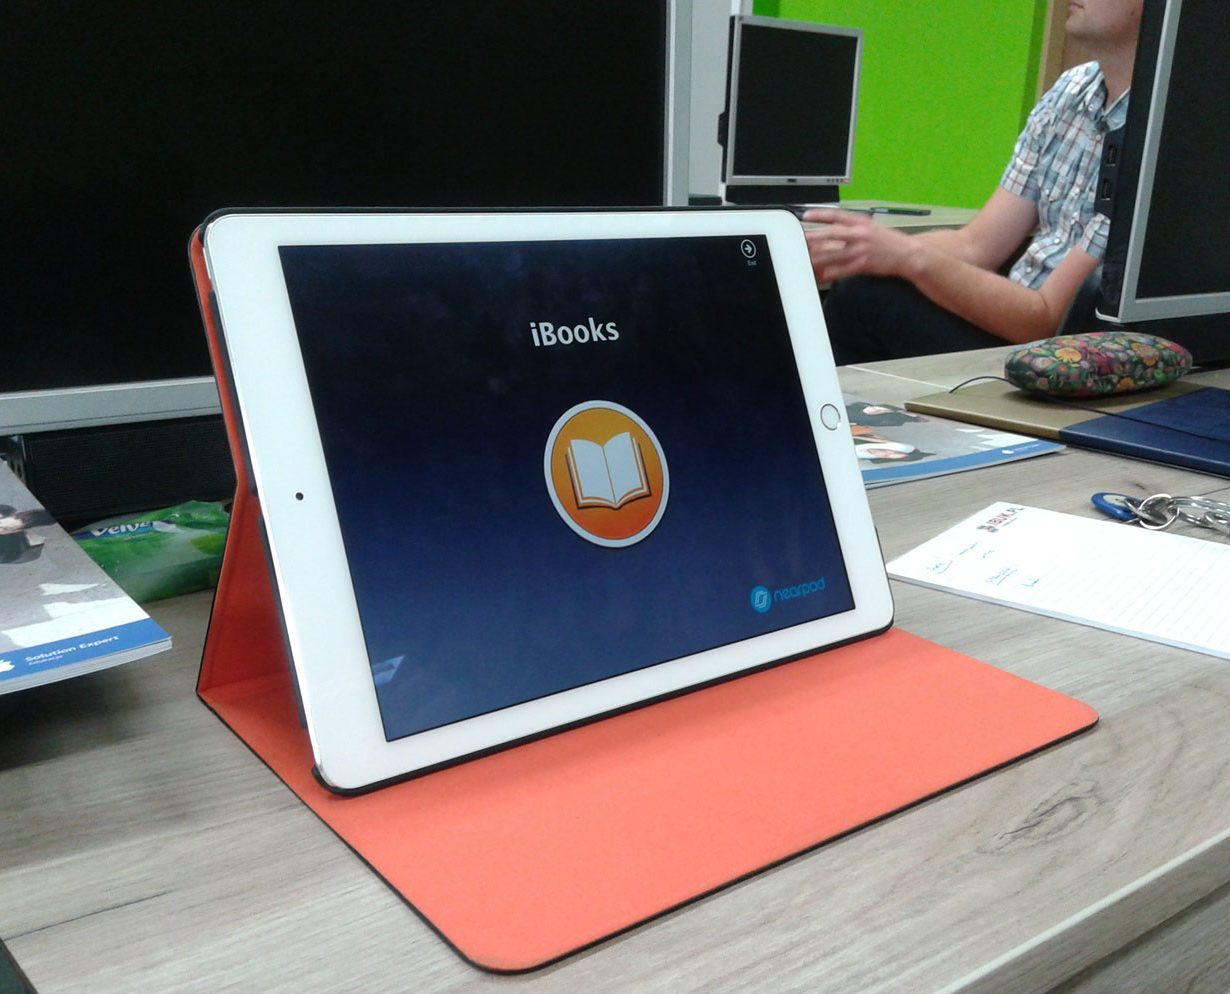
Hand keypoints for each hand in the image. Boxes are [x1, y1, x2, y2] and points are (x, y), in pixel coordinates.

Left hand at [801, 208, 917, 283]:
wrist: (908, 254)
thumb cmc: (888, 242)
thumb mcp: (871, 228)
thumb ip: (852, 229)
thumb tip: (831, 232)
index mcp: (861, 222)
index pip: (837, 215)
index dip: (820, 214)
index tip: (806, 215)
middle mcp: (860, 234)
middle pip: (832, 234)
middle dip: (814, 236)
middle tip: (800, 239)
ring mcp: (861, 250)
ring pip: (834, 254)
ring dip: (818, 258)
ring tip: (805, 259)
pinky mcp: (863, 264)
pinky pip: (842, 269)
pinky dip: (830, 272)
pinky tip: (821, 274)